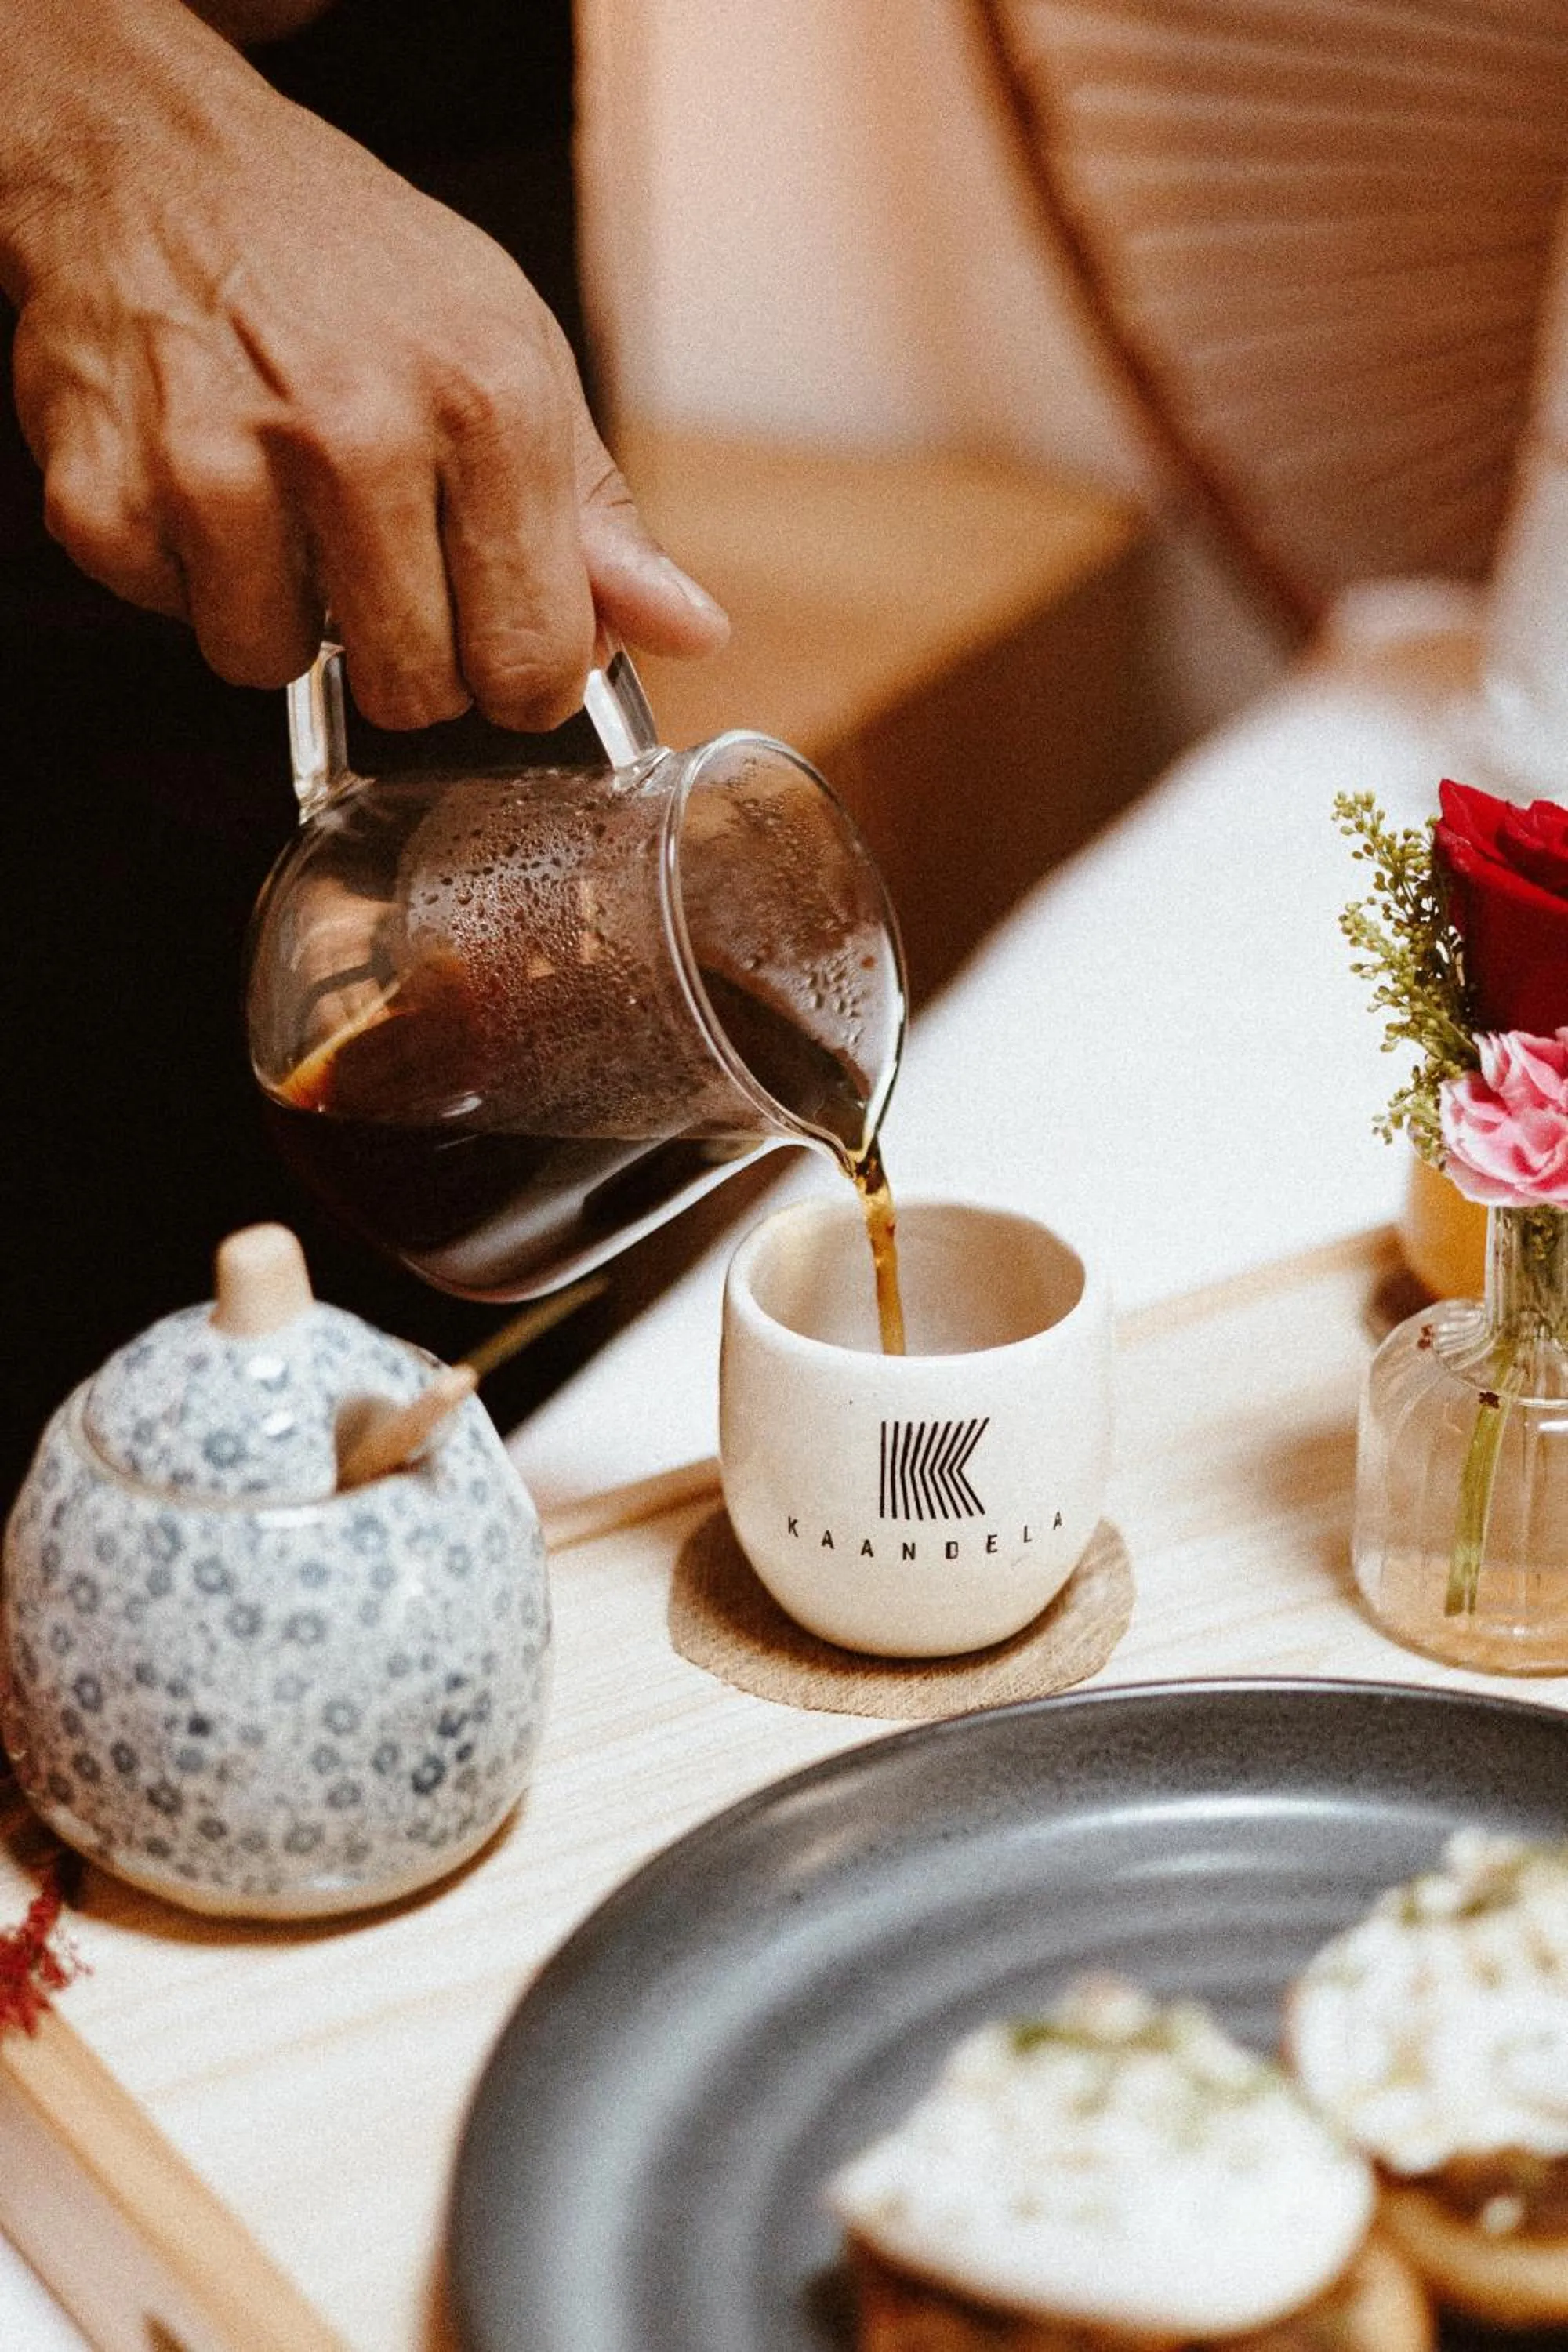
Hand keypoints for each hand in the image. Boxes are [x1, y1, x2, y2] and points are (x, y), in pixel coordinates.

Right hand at [1, 1, 726, 729]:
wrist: (164, 164)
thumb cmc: (356, 269)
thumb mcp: (514, 356)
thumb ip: (597, 518)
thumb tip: (687, 629)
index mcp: (487, 402)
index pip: (535, 659)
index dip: (524, 679)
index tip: (503, 650)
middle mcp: (356, 431)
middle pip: (414, 691)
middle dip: (405, 659)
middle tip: (381, 567)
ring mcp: (220, 462)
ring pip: (277, 668)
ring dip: (283, 619)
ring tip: (283, 511)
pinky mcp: (106, 491)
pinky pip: (175, 621)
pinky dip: (188, 577)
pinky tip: (203, 485)